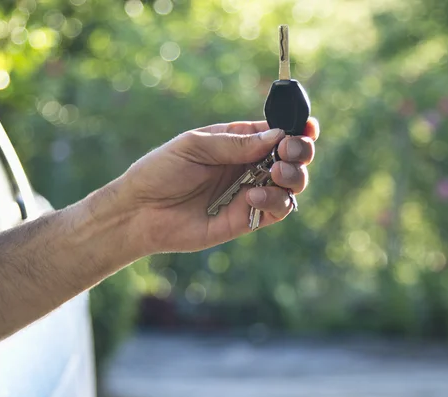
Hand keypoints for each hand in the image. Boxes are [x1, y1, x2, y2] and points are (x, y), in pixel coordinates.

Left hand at [115, 119, 318, 253]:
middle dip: (300, 152)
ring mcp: (252, 192)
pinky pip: (278, 210)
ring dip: (293, 177)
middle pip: (293, 158)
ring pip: (292, 185)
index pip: (279, 133)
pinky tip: (253, 197)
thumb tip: (277, 136)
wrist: (139, 212)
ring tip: (275, 173)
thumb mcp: (194, 145)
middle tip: (287, 152)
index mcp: (240, 142)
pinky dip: (275, 201)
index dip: (298, 129)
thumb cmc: (161, 171)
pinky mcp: (248, 218)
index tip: (307, 127)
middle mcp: (251, 166)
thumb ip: (235, 143)